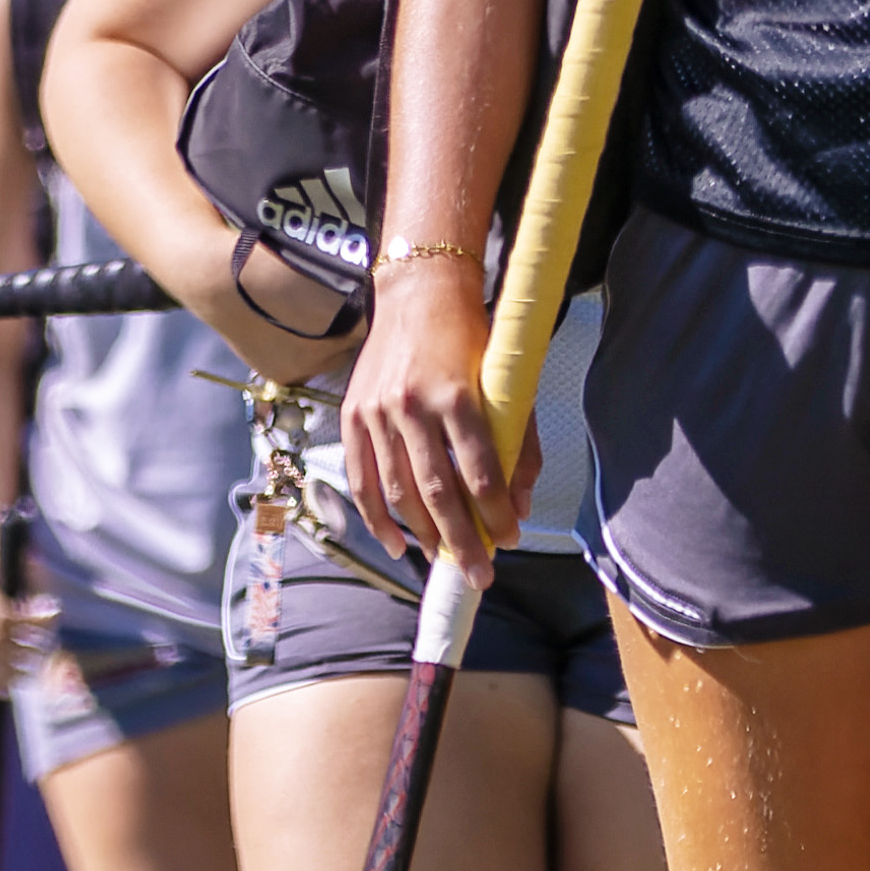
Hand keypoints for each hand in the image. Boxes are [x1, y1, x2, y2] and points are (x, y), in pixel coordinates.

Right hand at [334, 252, 516, 569]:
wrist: (418, 295)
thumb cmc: (473, 340)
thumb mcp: (507, 384)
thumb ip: (516, 445)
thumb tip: (517, 506)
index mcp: (456, 394)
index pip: (478, 471)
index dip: (494, 513)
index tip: (509, 539)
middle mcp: (412, 405)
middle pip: (437, 492)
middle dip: (462, 540)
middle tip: (481, 574)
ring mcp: (376, 412)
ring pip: (398, 492)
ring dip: (424, 535)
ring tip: (446, 560)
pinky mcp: (351, 416)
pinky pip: (362, 480)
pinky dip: (378, 519)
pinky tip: (399, 545)